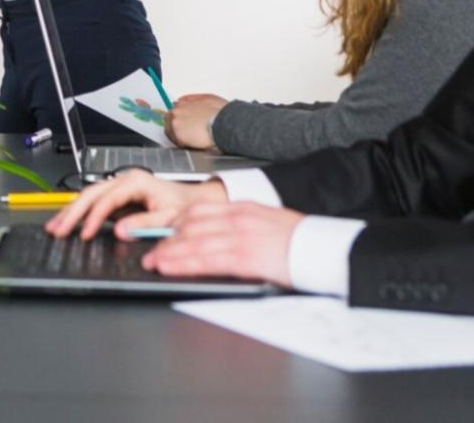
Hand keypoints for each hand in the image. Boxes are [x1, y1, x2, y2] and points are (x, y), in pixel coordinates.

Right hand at [45, 169, 226, 240]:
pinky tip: (69, 221)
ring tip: (55, 226)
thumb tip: (120, 230)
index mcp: (136, 182)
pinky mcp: (118, 196)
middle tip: (58, 229)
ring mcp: (119, 187)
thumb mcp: (169, 217)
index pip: (107, 200)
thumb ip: (145, 223)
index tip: (85, 234)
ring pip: (88, 196)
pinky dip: (79, 212)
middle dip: (72, 212)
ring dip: (71, 211)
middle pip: (91, 194)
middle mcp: (125, 180)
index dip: (94, 218)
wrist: (195, 201)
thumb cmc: (185, 207)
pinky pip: (94, 202)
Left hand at [140, 201, 300, 287]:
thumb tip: (222, 234)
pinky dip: (183, 262)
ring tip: (152, 260)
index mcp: (243, 208)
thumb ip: (243, 224)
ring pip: (193, 241)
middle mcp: (238, 218)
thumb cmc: (302, 240)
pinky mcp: (245, 257)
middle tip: (148, 247)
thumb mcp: (269, 222)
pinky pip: (206, 259)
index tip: (162, 228)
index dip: (175, 220)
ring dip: (168, 251)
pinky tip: (170, 266)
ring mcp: (240, 237)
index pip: (199, 209)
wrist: (325, 247)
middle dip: (165, 237)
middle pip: (190, 224)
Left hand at [165, 94, 226, 149]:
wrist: (224, 125)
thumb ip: (192, 99)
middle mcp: (176, 112)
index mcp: (182, 104)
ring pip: (170, 132)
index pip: (173, 111)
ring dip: (178, 134)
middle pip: (169, 121)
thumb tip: (183, 100)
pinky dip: (181, 143)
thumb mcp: (207, 98)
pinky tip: (192, 142)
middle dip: (177, 126)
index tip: (185, 123)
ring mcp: (175, 124)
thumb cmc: (220, 113)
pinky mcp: (178, 136)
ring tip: (191, 138)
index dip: (180, 118)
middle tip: (188, 132)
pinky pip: (175, 142)